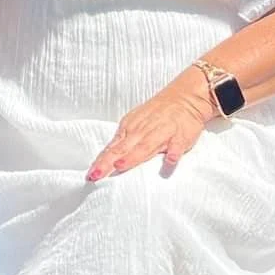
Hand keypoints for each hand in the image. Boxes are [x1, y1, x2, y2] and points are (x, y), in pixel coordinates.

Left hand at [87, 76, 211, 180]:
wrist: (185, 98)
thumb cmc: (156, 115)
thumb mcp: (135, 125)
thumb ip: (123, 143)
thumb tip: (105, 161)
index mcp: (130, 129)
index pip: (112, 148)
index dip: (100, 162)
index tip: (89, 175)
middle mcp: (142, 131)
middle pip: (123, 149)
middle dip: (109, 162)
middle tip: (96, 175)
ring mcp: (161, 133)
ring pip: (146, 146)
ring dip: (133, 156)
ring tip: (120, 166)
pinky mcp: (180, 136)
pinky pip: (177, 146)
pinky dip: (173, 154)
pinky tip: (170, 161)